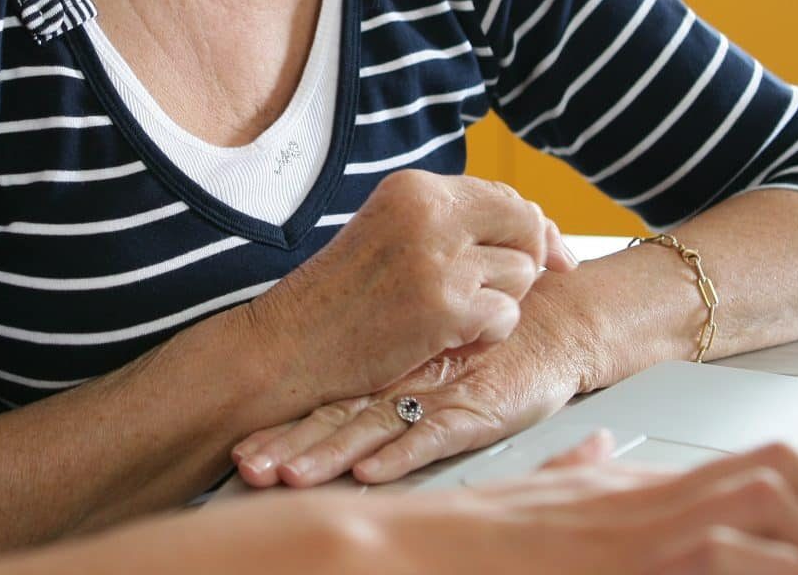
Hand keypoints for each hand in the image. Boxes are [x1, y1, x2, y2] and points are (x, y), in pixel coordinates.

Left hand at [233, 273, 593, 486]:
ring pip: (372, 427)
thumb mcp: (428, 352)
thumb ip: (384, 370)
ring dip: (328, 454)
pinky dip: (399, 455)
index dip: (280, 425)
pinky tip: (369, 473)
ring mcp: (438, 395)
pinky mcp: (477, 408)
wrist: (560, 321)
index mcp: (385, 366)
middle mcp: (403, 380)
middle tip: (247, 466)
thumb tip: (323, 408)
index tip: (237, 449)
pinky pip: (433, 436)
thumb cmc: (489, 336)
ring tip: (289, 476)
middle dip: (288, 445)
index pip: (323, 398)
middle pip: (335, 415)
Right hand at [237, 170, 575, 416]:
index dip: (535, 227)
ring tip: (449, 317)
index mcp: (414, 188)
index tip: (555, 255)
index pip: (504, 195)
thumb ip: (454, 225)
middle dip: (529, 260)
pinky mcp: (446, 310)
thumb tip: (542, 233)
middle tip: (495, 293)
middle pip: (525, 226)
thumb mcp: (391, 236)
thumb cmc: (341, 299)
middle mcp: (430, 213)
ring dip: (500, 302)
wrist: (290, 347)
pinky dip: (488, 334)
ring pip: (522, 274)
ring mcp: (440, 261)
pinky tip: (448, 339)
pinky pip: (507, 316)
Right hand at [401, 438, 797, 573]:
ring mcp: (633, 529)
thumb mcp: (527, 501)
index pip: (756, 475)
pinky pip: (720, 553)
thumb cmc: (448, 544)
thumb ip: (571, 476)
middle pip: (778, 479)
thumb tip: (596, 454)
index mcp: (629, 490)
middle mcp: (642, 500)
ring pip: (768, 507)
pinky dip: (757, 570)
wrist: (385, 547)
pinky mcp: (620, 559)